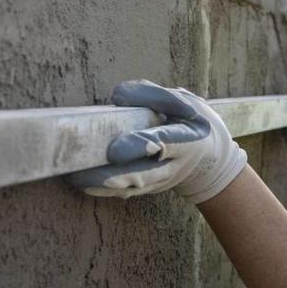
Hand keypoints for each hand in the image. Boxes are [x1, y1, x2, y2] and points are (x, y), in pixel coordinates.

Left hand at [68, 80, 247, 202]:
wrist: (210, 159)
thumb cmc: (192, 122)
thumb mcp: (183, 101)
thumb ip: (152, 95)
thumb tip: (117, 97)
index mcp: (187, 139)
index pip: (163, 143)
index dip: (139, 146)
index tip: (114, 150)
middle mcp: (174, 166)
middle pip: (144, 175)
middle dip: (115, 176)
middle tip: (85, 174)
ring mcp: (161, 181)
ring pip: (131, 188)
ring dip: (103, 185)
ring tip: (76, 178)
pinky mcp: (150, 188)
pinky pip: (125, 192)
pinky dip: (104, 190)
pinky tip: (81, 184)